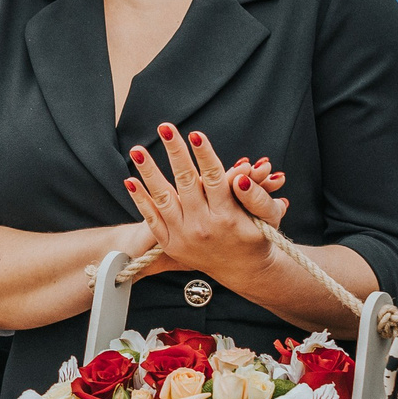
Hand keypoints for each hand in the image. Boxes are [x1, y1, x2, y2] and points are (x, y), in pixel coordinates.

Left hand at [124, 125, 277, 284]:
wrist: (242, 271)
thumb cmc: (257, 237)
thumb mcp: (267, 218)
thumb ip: (257, 196)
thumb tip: (242, 174)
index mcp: (228, 217)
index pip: (215, 178)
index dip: (205, 154)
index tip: (195, 134)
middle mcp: (203, 226)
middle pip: (186, 182)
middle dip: (175, 152)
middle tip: (165, 127)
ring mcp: (183, 236)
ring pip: (163, 198)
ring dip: (149, 172)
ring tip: (138, 150)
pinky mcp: (171, 244)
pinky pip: (152, 219)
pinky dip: (140, 200)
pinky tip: (130, 179)